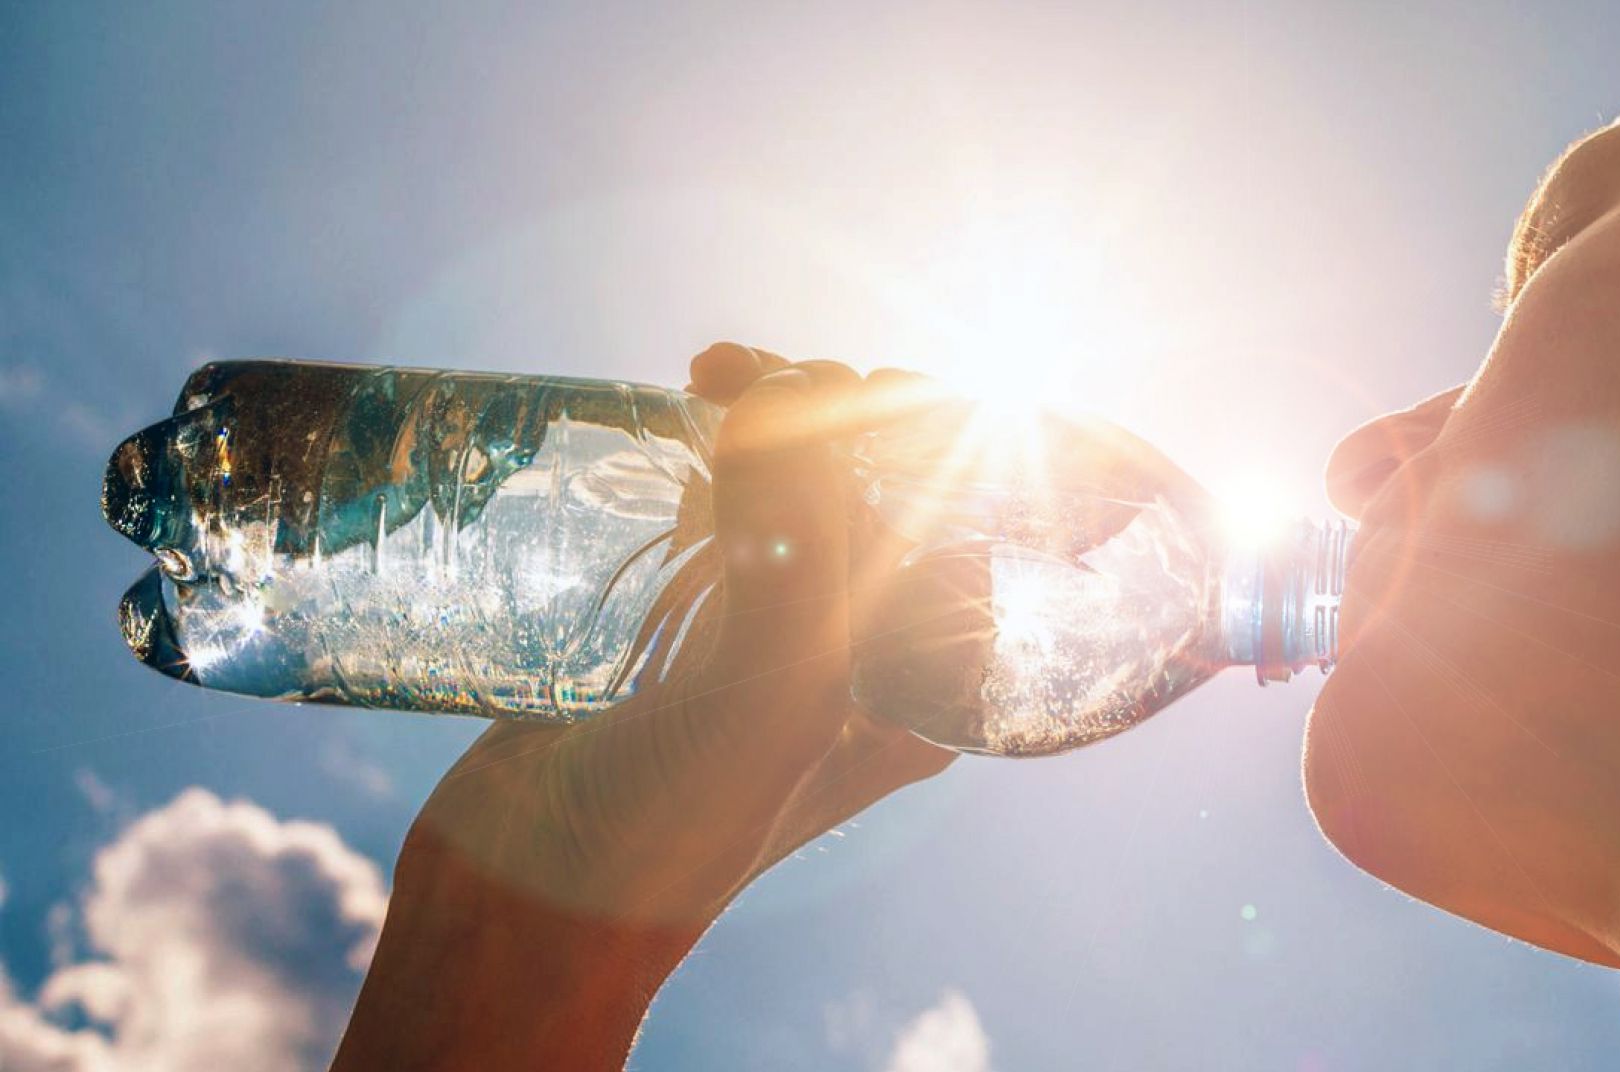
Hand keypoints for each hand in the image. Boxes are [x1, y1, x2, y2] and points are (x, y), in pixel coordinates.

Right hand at [335, 343, 954, 1070]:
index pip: (959, 516)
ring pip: (798, 486)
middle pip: (878, 486)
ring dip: (770, 415)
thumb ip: (799, 548)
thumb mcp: (771, 700)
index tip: (836, 381)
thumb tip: (788, 392)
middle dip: (832, 406)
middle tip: (748, 376)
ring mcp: (768, 634)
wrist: (517, 915)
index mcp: (921, 682)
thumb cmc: (667, 838)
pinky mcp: (684, 626)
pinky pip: (720, 513)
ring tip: (710, 378)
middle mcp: (859, 653)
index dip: (916, 429)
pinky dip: (708, 455)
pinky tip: (682, 420)